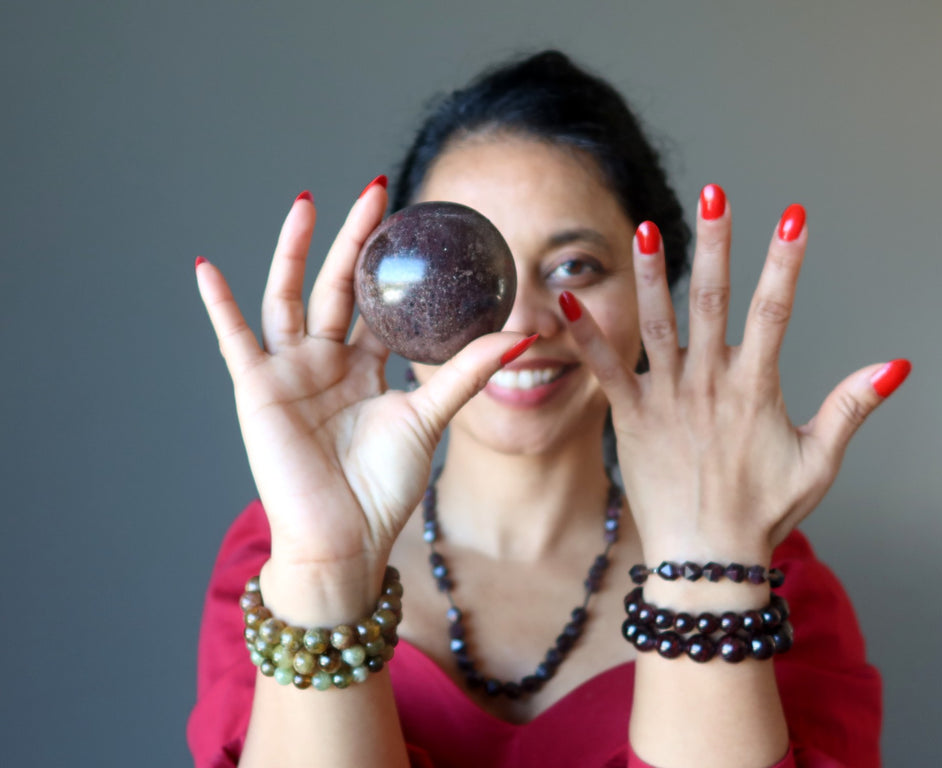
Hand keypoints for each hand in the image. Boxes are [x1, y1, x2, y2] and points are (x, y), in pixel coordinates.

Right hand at [195, 182, 533, 609]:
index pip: (380, 304)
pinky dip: (219, 304)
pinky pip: (234, 338)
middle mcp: (328, 362)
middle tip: (376, 192)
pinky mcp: (258, 389)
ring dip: (293, 250)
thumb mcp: (428, 418)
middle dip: (356, 240)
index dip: (395, 267)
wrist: (343, 538)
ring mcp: (291, 372)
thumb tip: (522, 335)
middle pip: (339, 286)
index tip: (414, 224)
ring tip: (307, 202)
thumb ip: (465, 374)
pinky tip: (207, 266)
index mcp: (367, 368)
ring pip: (289, 296)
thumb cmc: (383, 487)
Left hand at [561, 185, 909, 561]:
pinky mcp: (631, 417)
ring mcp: (668, 398)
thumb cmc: (763, 512)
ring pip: (658, 324)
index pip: (775, 311)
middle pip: (713, 300)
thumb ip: (851, 408)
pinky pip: (606, 369)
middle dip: (716, 244)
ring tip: (643, 228)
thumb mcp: (819, 460)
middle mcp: (709, 384)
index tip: (793, 217)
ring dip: (651, 274)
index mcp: (755, 388)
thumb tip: (895, 365)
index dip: (785, 262)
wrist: (708, 558)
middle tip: (715, 193)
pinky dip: (587, 334)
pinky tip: (566, 300)